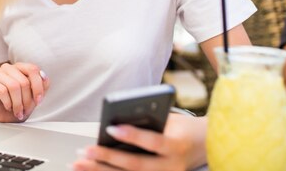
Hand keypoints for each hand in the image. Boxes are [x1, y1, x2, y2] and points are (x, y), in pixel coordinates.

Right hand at [0, 62, 49, 121]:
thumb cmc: (16, 106)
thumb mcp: (33, 98)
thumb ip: (42, 86)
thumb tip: (43, 75)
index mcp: (20, 68)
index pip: (32, 69)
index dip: (38, 86)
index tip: (38, 101)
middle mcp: (8, 68)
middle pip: (24, 81)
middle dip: (27, 100)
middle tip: (25, 110)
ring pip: (13, 86)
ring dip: (18, 103)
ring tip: (18, 111)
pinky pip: (2, 90)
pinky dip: (8, 102)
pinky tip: (8, 107)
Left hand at [73, 114, 206, 170]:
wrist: (206, 147)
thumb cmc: (183, 128)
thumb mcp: (170, 120)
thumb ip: (148, 121)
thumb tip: (115, 121)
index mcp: (176, 147)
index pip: (152, 142)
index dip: (132, 136)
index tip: (109, 127)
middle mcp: (170, 168)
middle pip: (135, 165)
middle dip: (107, 158)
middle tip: (85, 150)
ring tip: (79, 163)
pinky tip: (91, 170)